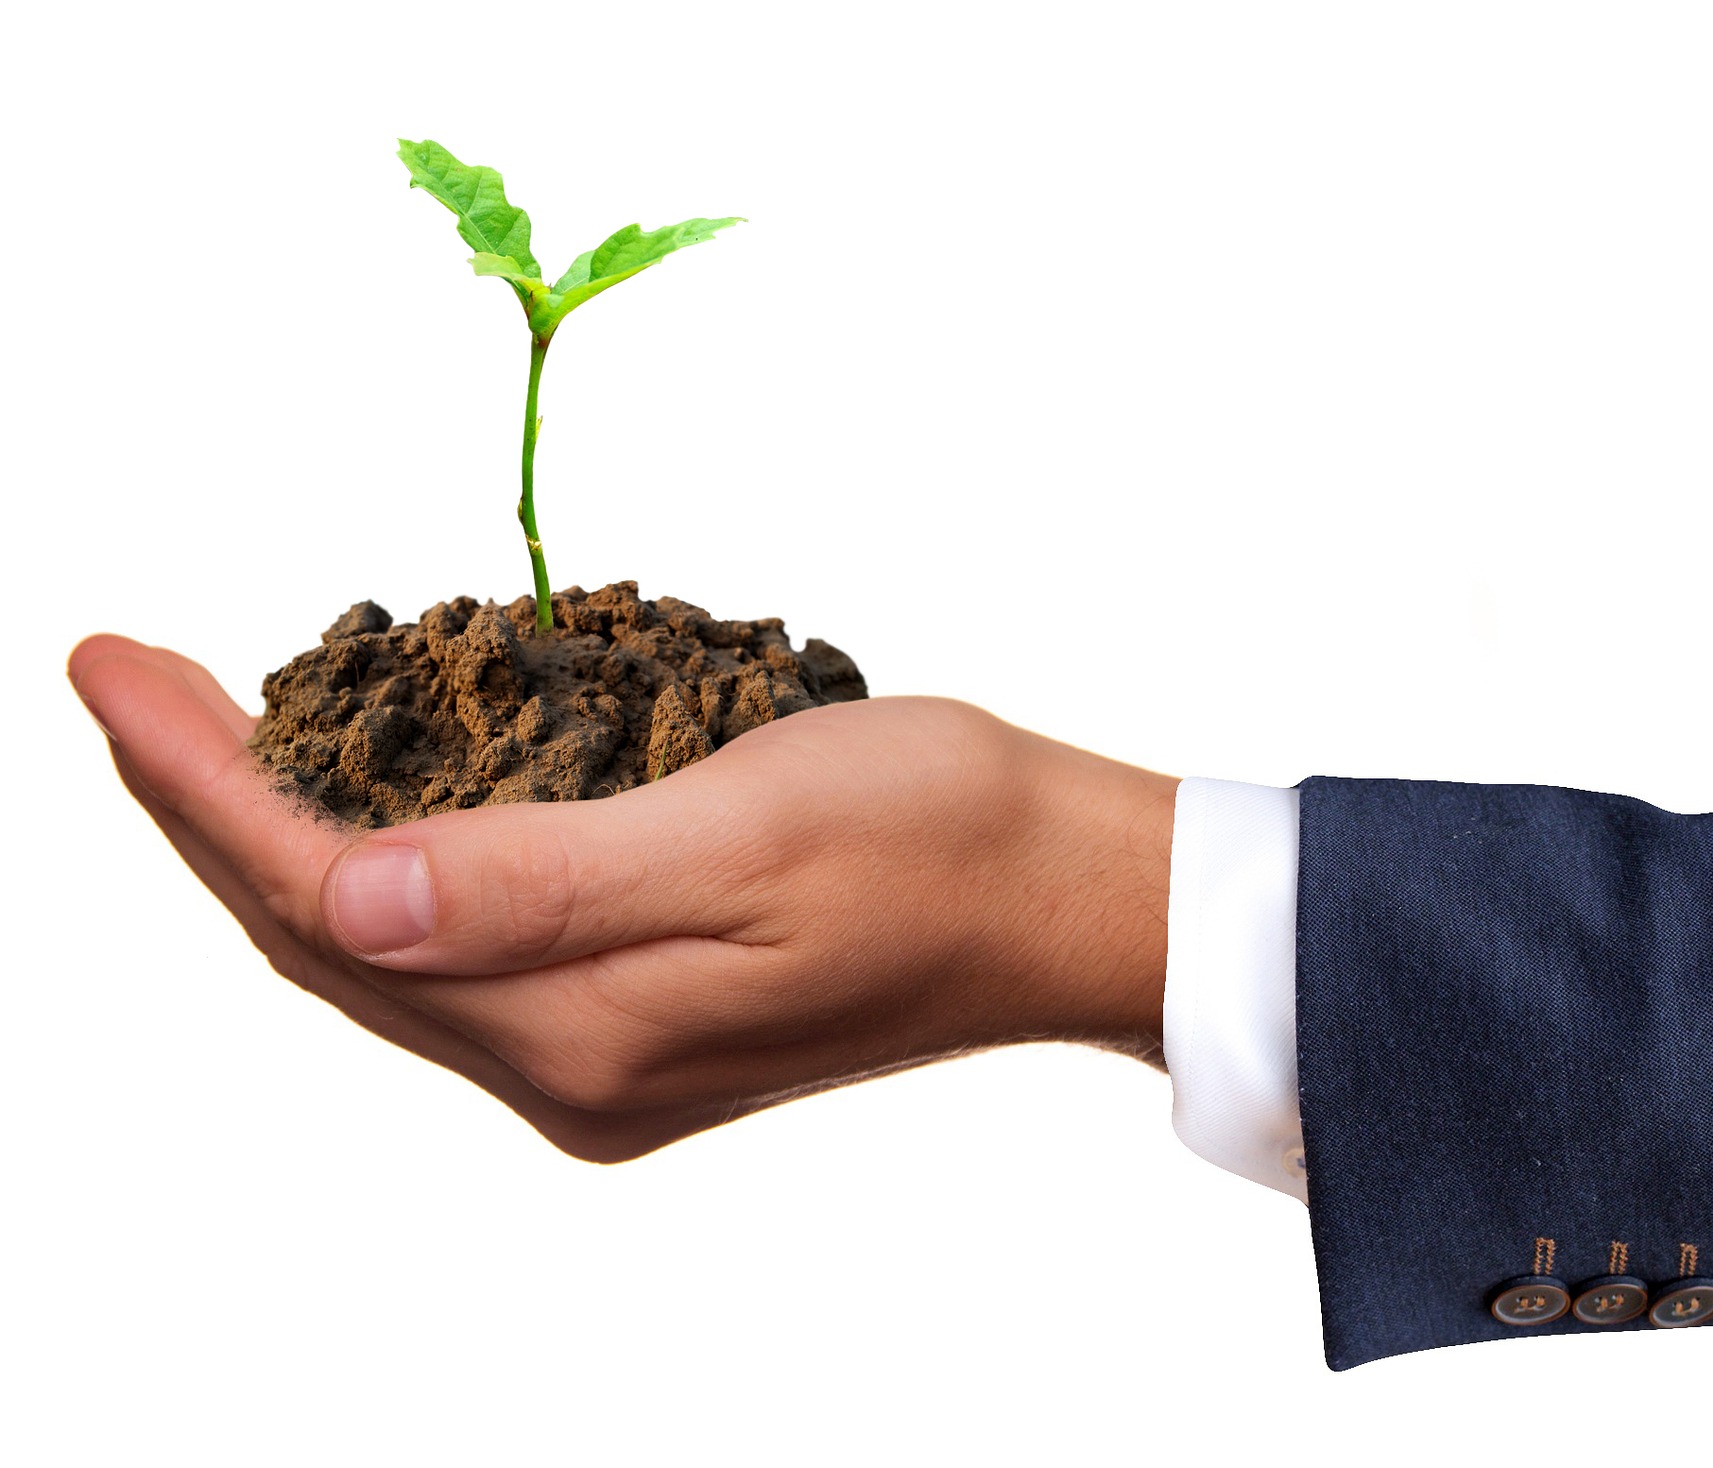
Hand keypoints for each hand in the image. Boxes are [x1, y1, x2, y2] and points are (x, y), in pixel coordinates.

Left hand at [68, 637, 1174, 1161]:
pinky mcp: (641, 1018)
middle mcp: (571, 1066)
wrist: (1062, 894)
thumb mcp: (747, 832)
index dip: (203, 781)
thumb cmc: (939, 836)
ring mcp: (605, 1055)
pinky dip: (394, 856)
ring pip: (390, 946)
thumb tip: (343, 899)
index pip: (327, 902)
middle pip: (334, 938)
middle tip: (135, 676)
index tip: (110, 660)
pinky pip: (465, 942)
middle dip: (216, 806)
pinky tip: (377, 787)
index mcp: (585, 1029)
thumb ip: (539, 882)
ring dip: (294, 834)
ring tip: (218, 723)